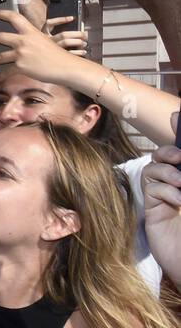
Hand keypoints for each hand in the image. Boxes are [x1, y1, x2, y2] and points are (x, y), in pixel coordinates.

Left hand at [0, 10, 79, 79]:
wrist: (65, 67)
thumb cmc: (57, 55)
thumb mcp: (44, 40)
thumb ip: (31, 39)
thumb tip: (19, 41)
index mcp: (31, 31)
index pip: (14, 17)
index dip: (2, 13)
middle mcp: (24, 41)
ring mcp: (21, 54)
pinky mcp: (21, 66)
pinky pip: (6, 71)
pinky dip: (1, 76)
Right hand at [45, 17, 88, 56]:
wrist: (40, 62)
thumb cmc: (46, 48)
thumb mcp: (47, 38)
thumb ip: (56, 32)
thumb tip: (77, 30)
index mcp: (43, 34)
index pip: (49, 23)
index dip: (60, 20)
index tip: (71, 18)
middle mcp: (47, 41)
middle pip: (63, 34)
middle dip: (76, 34)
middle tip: (85, 35)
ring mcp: (51, 50)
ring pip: (66, 42)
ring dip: (77, 42)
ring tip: (84, 43)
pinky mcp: (56, 58)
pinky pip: (68, 53)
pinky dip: (78, 52)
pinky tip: (83, 51)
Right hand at [143, 144, 180, 284]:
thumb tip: (180, 147)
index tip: (177, 116)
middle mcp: (180, 185)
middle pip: (167, 155)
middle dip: (171, 151)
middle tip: (179, 158)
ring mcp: (166, 197)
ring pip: (155, 168)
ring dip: (167, 171)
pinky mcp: (154, 210)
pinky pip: (151, 188)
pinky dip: (164, 190)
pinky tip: (178, 202)